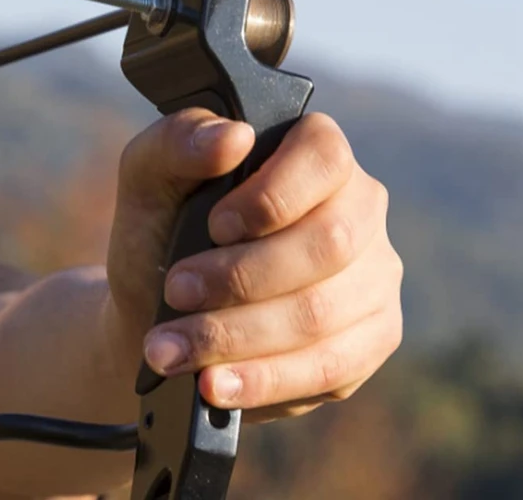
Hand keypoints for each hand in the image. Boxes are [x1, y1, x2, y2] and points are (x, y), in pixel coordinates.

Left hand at [105, 109, 402, 422]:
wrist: (160, 309)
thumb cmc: (161, 230)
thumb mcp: (149, 177)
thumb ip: (180, 142)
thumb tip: (233, 137)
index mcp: (313, 153)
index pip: (325, 157)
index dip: (273, 195)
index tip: (214, 227)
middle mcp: (359, 209)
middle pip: (330, 242)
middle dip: (242, 277)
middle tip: (176, 292)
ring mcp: (373, 276)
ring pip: (323, 313)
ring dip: (238, 337)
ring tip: (171, 350)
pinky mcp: (369, 338)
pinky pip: (331, 368)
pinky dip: (263, 380)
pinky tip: (213, 385)